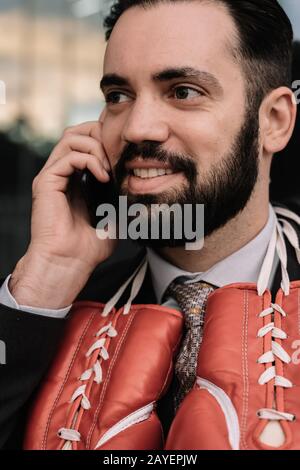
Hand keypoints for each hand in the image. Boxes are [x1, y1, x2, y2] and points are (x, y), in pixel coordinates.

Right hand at [10, 118, 117, 308]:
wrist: (68, 263)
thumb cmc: (87, 248)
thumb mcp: (112, 220)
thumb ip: (121, 203)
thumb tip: (140, 192)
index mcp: (74, 180)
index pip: (85, 143)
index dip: (105, 141)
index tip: (123, 157)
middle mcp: (61, 174)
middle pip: (75, 132)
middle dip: (99, 135)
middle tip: (116, 154)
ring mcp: (52, 176)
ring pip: (70, 138)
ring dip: (96, 147)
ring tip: (109, 169)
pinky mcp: (46, 182)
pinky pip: (69, 156)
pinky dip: (90, 160)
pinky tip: (103, 176)